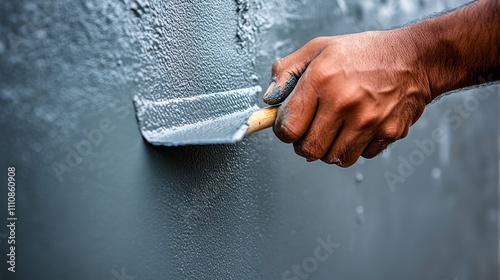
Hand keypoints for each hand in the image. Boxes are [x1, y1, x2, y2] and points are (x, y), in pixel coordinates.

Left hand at [263, 30, 431, 166]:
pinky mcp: (388, 133)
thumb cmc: (364, 53)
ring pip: (334, 159)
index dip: (284, 131)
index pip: (288, 128)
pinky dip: (355, 147)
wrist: (414, 58)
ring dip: (329, 149)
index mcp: (321, 79)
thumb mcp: (318, 49)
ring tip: (335, 128)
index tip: (289, 126)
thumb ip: (286, 72)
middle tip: (311, 130)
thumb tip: (269, 99)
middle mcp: (344, 102)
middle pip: (309, 150)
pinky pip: (360, 156)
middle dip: (304, 144)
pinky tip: (358, 127)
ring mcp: (368, 121)